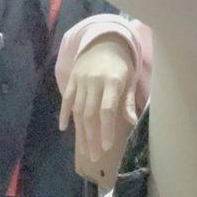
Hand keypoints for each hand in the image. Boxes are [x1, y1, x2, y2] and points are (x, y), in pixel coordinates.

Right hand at [59, 34, 137, 160]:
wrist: (104, 40)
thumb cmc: (121, 65)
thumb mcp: (129, 80)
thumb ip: (127, 101)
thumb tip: (133, 122)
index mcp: (112, 82)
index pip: (107, 110)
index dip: (105, 129)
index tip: (106, 147)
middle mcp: (94, 82)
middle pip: (91, 114)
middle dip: (92, 137)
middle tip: (93, 156)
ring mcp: (80, 81)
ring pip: (78, 110)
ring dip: (80, 132)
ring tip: (84, 150)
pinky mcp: (71, 80)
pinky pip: (66, 99)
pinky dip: (64, 114)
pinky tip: (64, 128)